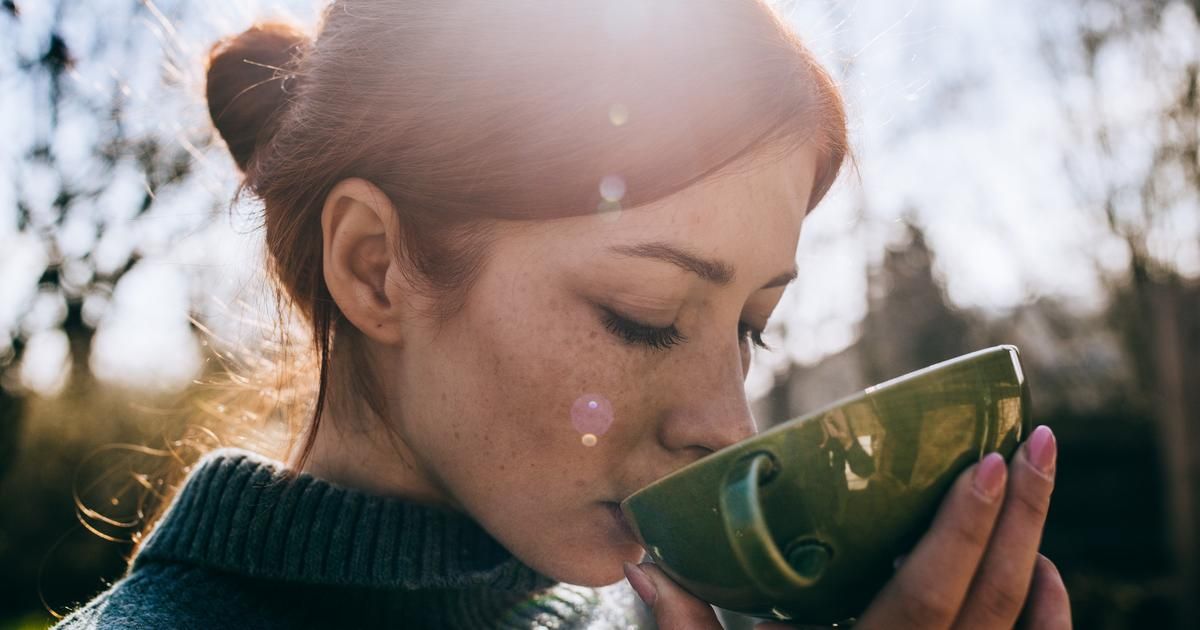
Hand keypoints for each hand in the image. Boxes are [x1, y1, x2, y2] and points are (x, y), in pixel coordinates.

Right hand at [622, 425, 1070, 628]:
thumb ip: (686, 627)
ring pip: (1020, 625)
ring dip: (1035, 553)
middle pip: (994, 596)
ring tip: (1036, 485)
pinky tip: (1046, 573)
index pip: (930, 593)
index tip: (988, 463)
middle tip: (1038, 442)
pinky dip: (1049, 618)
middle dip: (1022, 516)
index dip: (962, 529)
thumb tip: (639, 560)